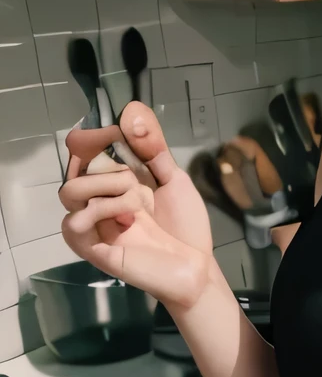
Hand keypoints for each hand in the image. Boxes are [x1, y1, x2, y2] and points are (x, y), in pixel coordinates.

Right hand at [60, 102, 213, 309]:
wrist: (197, 266)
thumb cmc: (184, 225)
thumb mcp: (173, 178)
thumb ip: (153, 148)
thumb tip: (132, 110)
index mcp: (114, 180)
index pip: (84, 150)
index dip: (93, 136)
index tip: (114, 132)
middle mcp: (99, 199)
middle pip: (73, 167)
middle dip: (101, 159)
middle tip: (133, 175)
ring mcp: (94, 224)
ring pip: (68, 191)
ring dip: (103, 186)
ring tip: (136, 200)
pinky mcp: (94, 249)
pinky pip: (72, 224)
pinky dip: (99, 212)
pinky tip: (127, 219)